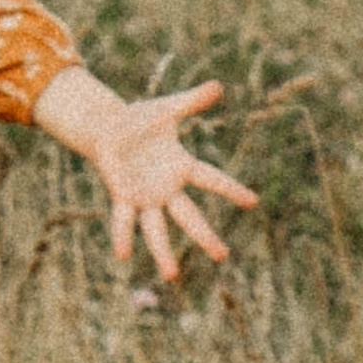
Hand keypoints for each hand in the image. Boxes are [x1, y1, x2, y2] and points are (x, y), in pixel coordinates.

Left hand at [31, 66, 257, 285]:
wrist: (109, 128)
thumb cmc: (141, 120)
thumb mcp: (168, 108)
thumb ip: (193, 100)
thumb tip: (219, 86)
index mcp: (182, 167)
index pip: (212, 180)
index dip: (231, 189)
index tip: (253, 201)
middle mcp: (167, 189)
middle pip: (189, 217)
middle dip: (205, 236)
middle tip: (223, 256)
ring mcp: (146, 197)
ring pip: (157, 229)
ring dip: (163, 252)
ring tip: (171, 276)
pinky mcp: (123, 197)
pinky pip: (124, 219)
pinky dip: (123, 235)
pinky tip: (123, 254)